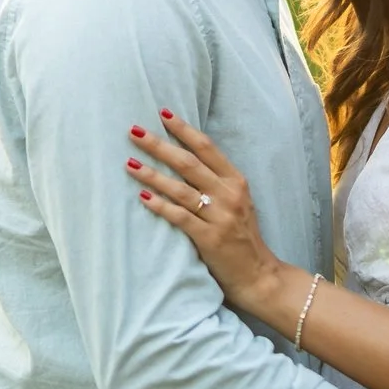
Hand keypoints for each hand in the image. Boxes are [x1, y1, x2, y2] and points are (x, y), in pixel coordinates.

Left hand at [126, 110, 287, 316]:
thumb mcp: (238, 202)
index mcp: (236, 181)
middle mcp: (229, 195)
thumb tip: (183, 160)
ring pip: (180, 188)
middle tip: (135, 131)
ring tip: (129, 163)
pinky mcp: (209, 238)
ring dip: (152, 174)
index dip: (184, 129)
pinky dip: (160, 205)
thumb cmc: (242, 237)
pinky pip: (179, 217)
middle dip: (159, 145)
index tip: (162, 113)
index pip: (207, 148)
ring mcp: (220, 216)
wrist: (258, 274)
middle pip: (189, 163)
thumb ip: (216, 183)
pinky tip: (142, 196)